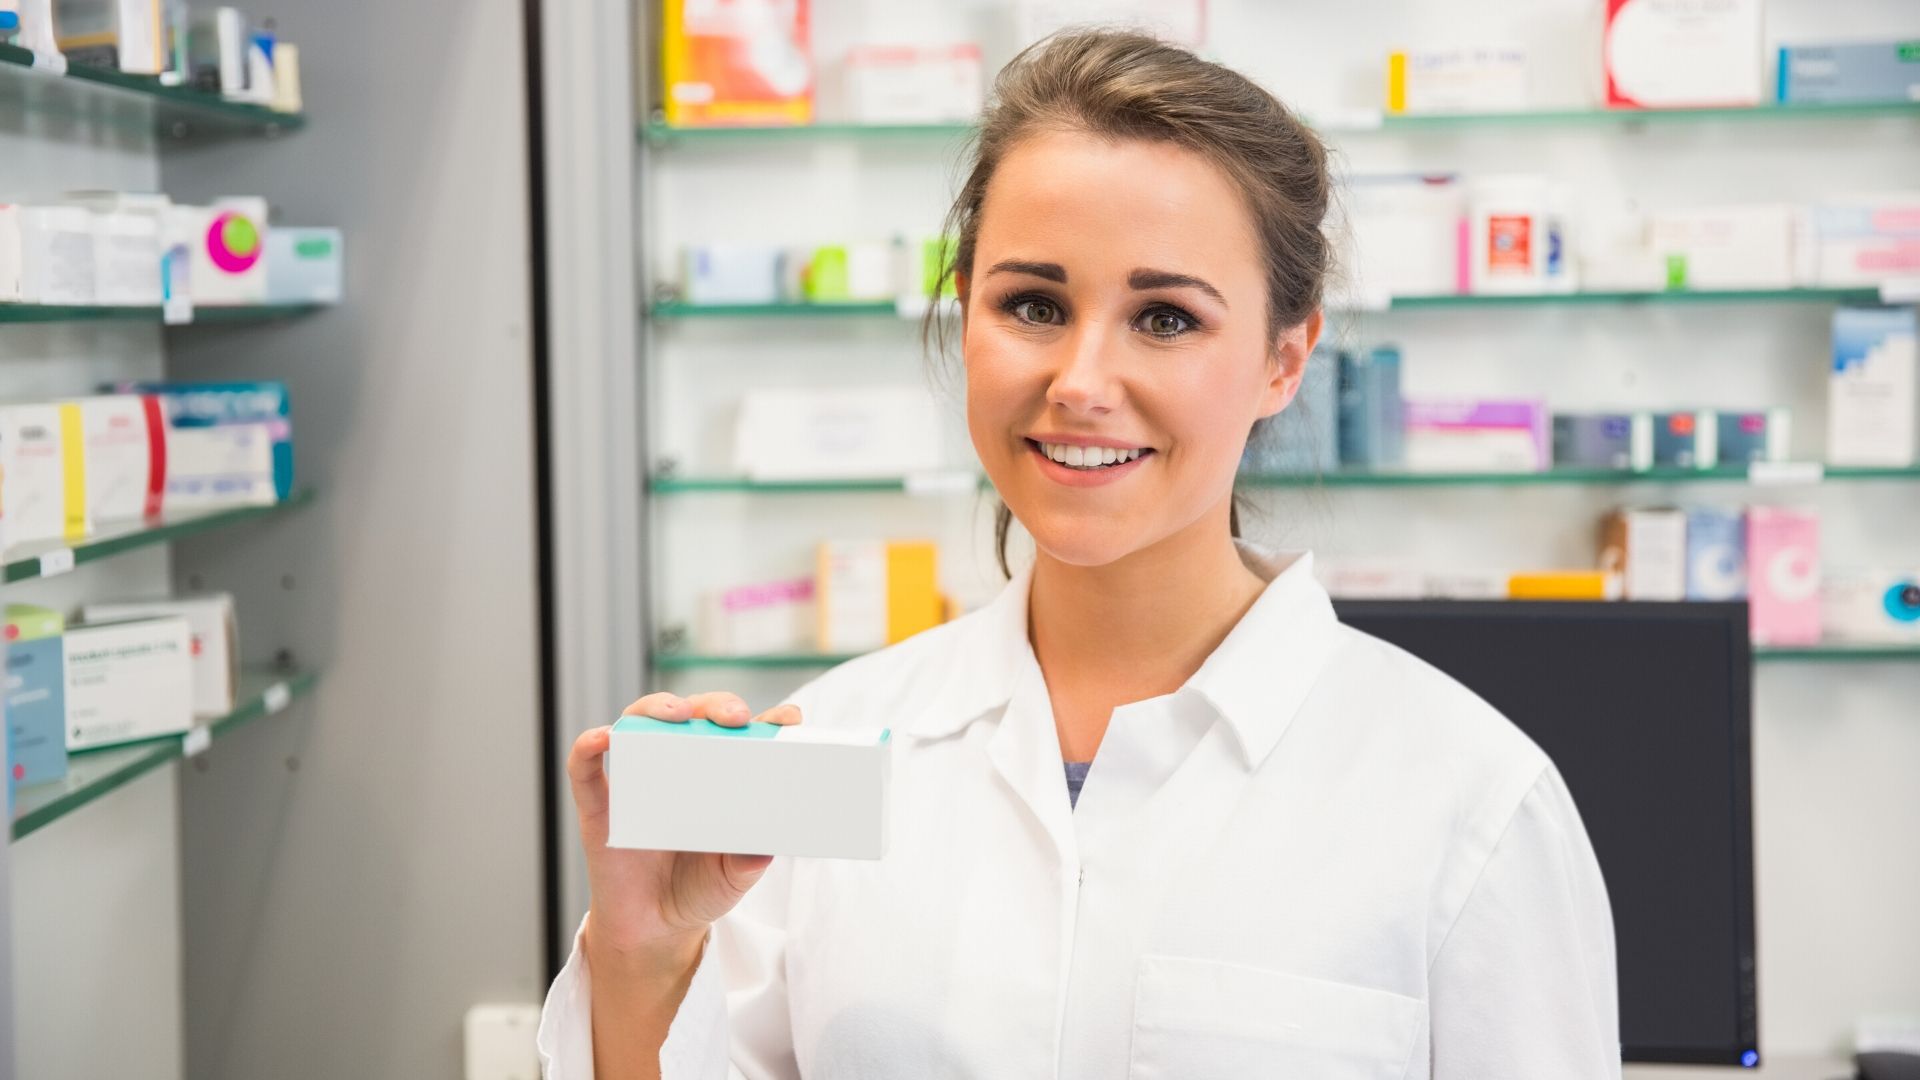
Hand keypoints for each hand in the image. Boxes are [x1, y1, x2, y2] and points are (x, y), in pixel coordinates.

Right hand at [568, 691, 802, 974]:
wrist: (654, 928)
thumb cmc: (699, 890)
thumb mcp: (733, 877)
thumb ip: (748, 863)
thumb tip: (761, 851)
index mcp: (717, 777)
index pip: (740, 734)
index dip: (765, 721)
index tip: (789, 719)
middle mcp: (677, 768)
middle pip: (693, 715)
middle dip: (716, 706)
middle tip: (734, 717)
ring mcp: (637, 781)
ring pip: (640, 723)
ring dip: (656, 708)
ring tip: (675, 713)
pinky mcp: (599, 805)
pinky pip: (586, 768)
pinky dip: (589, 746)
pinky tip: (604, 738)